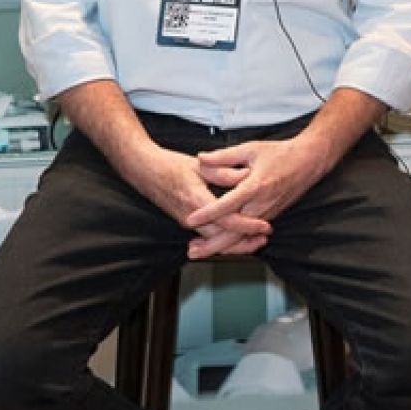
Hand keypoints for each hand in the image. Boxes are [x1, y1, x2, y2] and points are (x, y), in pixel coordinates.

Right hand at [126, 144, 270, 257]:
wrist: (145, 171)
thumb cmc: (171, 165)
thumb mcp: (200, 165)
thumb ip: (224, 172)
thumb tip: (247, 176)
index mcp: (197, 201)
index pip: (227, 221)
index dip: (247, 225)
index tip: (264, 225)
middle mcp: (191, 217)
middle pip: (222, 239)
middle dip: (244, 242)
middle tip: (265, 238)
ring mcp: (188, 222)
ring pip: (215, 242)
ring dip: (236, 244)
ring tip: (256, 241)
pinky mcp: (187, 223)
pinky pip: (208, 237)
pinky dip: (224, 240)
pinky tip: (238, 237)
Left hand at [183, 135, 331, 259]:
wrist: (309, 161)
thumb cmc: (281, 153)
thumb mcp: (250, 149)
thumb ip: (224, 156)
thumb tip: (201, 158)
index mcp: (255, 186)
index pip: (228, 205)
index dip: (208, 213)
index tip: (190, 219)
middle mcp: (261, 205)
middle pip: (234, 233)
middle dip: (212, 245)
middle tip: (191, 251)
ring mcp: (267, 213)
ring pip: (241, 237)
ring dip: (220, 246)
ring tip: (199, 251)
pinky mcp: (269, 216)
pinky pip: (249, 234)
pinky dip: (233, 242)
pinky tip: (219, 244)